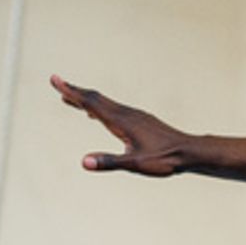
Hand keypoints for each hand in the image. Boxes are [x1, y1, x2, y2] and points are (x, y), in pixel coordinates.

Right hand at [51, 75, 189, 175]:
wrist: (189, 152)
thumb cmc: (165, 159)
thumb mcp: (135, 164)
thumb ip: (109, 162)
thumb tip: (84, 162)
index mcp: (121, 121)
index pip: (91, 103)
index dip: (71, 92)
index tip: (55, 80)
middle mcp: (127, 114)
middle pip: (96, 98)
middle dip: (75, 91)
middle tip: (57, 82)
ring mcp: (135, 116)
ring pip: (106, 103)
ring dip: (87, 99)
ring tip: (72, 98)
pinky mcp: (142, 121)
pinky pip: (115, 109)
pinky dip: (101, 107)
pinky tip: (99, 114)